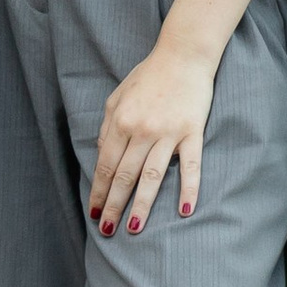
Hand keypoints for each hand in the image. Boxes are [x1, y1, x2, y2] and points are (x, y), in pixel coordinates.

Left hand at [88, 36, 218, 234]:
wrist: (182, 55)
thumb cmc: (148, 77)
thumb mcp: (116, 97)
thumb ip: (107, 127)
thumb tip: (100, 155)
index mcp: (121, 122)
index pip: (105, 165)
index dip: (98, 191)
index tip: (94, 213)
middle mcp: (142, 130)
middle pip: (124, 176)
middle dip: (113, 205)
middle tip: (107, 231)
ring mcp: (168, 132)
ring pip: (152, 176)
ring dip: (142, 205)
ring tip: (133, 227)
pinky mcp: (192, 132)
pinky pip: (191, 166)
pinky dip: (189, 189)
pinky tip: (185, 210)